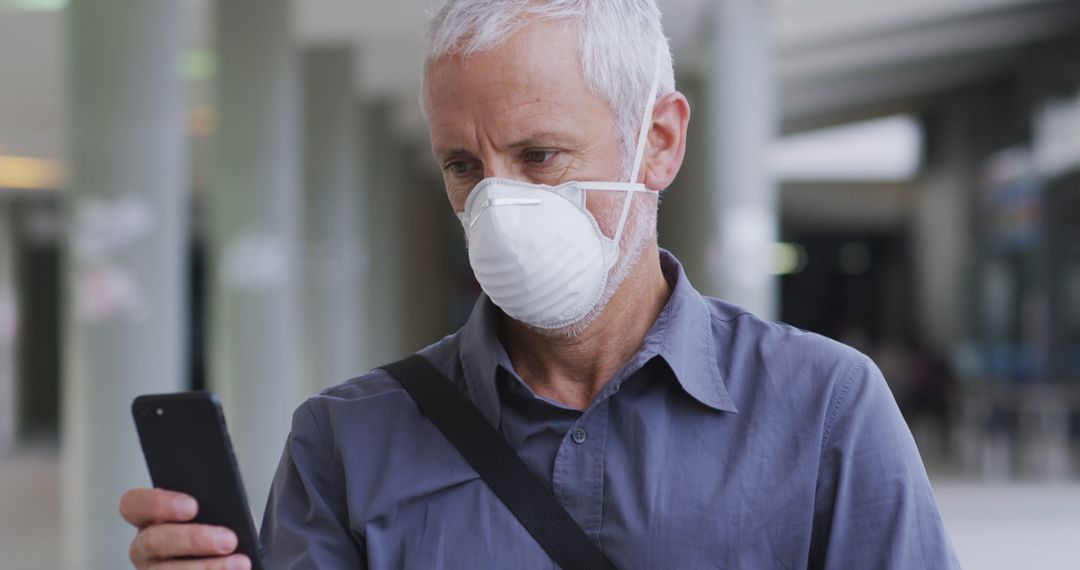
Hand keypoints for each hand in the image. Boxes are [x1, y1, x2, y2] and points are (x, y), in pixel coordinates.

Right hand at [119, 488, 250, 568]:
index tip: (192, 506)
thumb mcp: (214, 516)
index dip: (157, 503)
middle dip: (193, 539)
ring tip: (238, 563)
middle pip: (153, 541)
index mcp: (151, 519)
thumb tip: (234, 515)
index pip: (134, 504)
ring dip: (206, 567)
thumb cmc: (216, 534)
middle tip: (228, 540)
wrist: (224, 561)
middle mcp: (144, 547)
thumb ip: (215, 510)